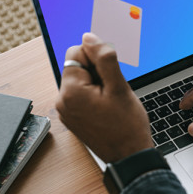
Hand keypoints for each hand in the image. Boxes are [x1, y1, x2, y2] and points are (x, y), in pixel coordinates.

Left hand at [56, 32, 152, 162]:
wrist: (129, 156)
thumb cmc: (127, 125)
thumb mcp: (119, 86)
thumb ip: (103, 58)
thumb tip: (89, 37)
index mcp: (70, 92)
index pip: (76, 52)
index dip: (97, 57)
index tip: (111, 74)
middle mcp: (62, 101)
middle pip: (77, 66)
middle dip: (97, 71)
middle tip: (113, 89)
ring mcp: (66, 111)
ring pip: (81, 80)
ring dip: (97, 82)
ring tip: (111, 99)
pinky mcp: (72, 117)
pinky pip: (81, 94)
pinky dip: (94, 94)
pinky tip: (107, 106)